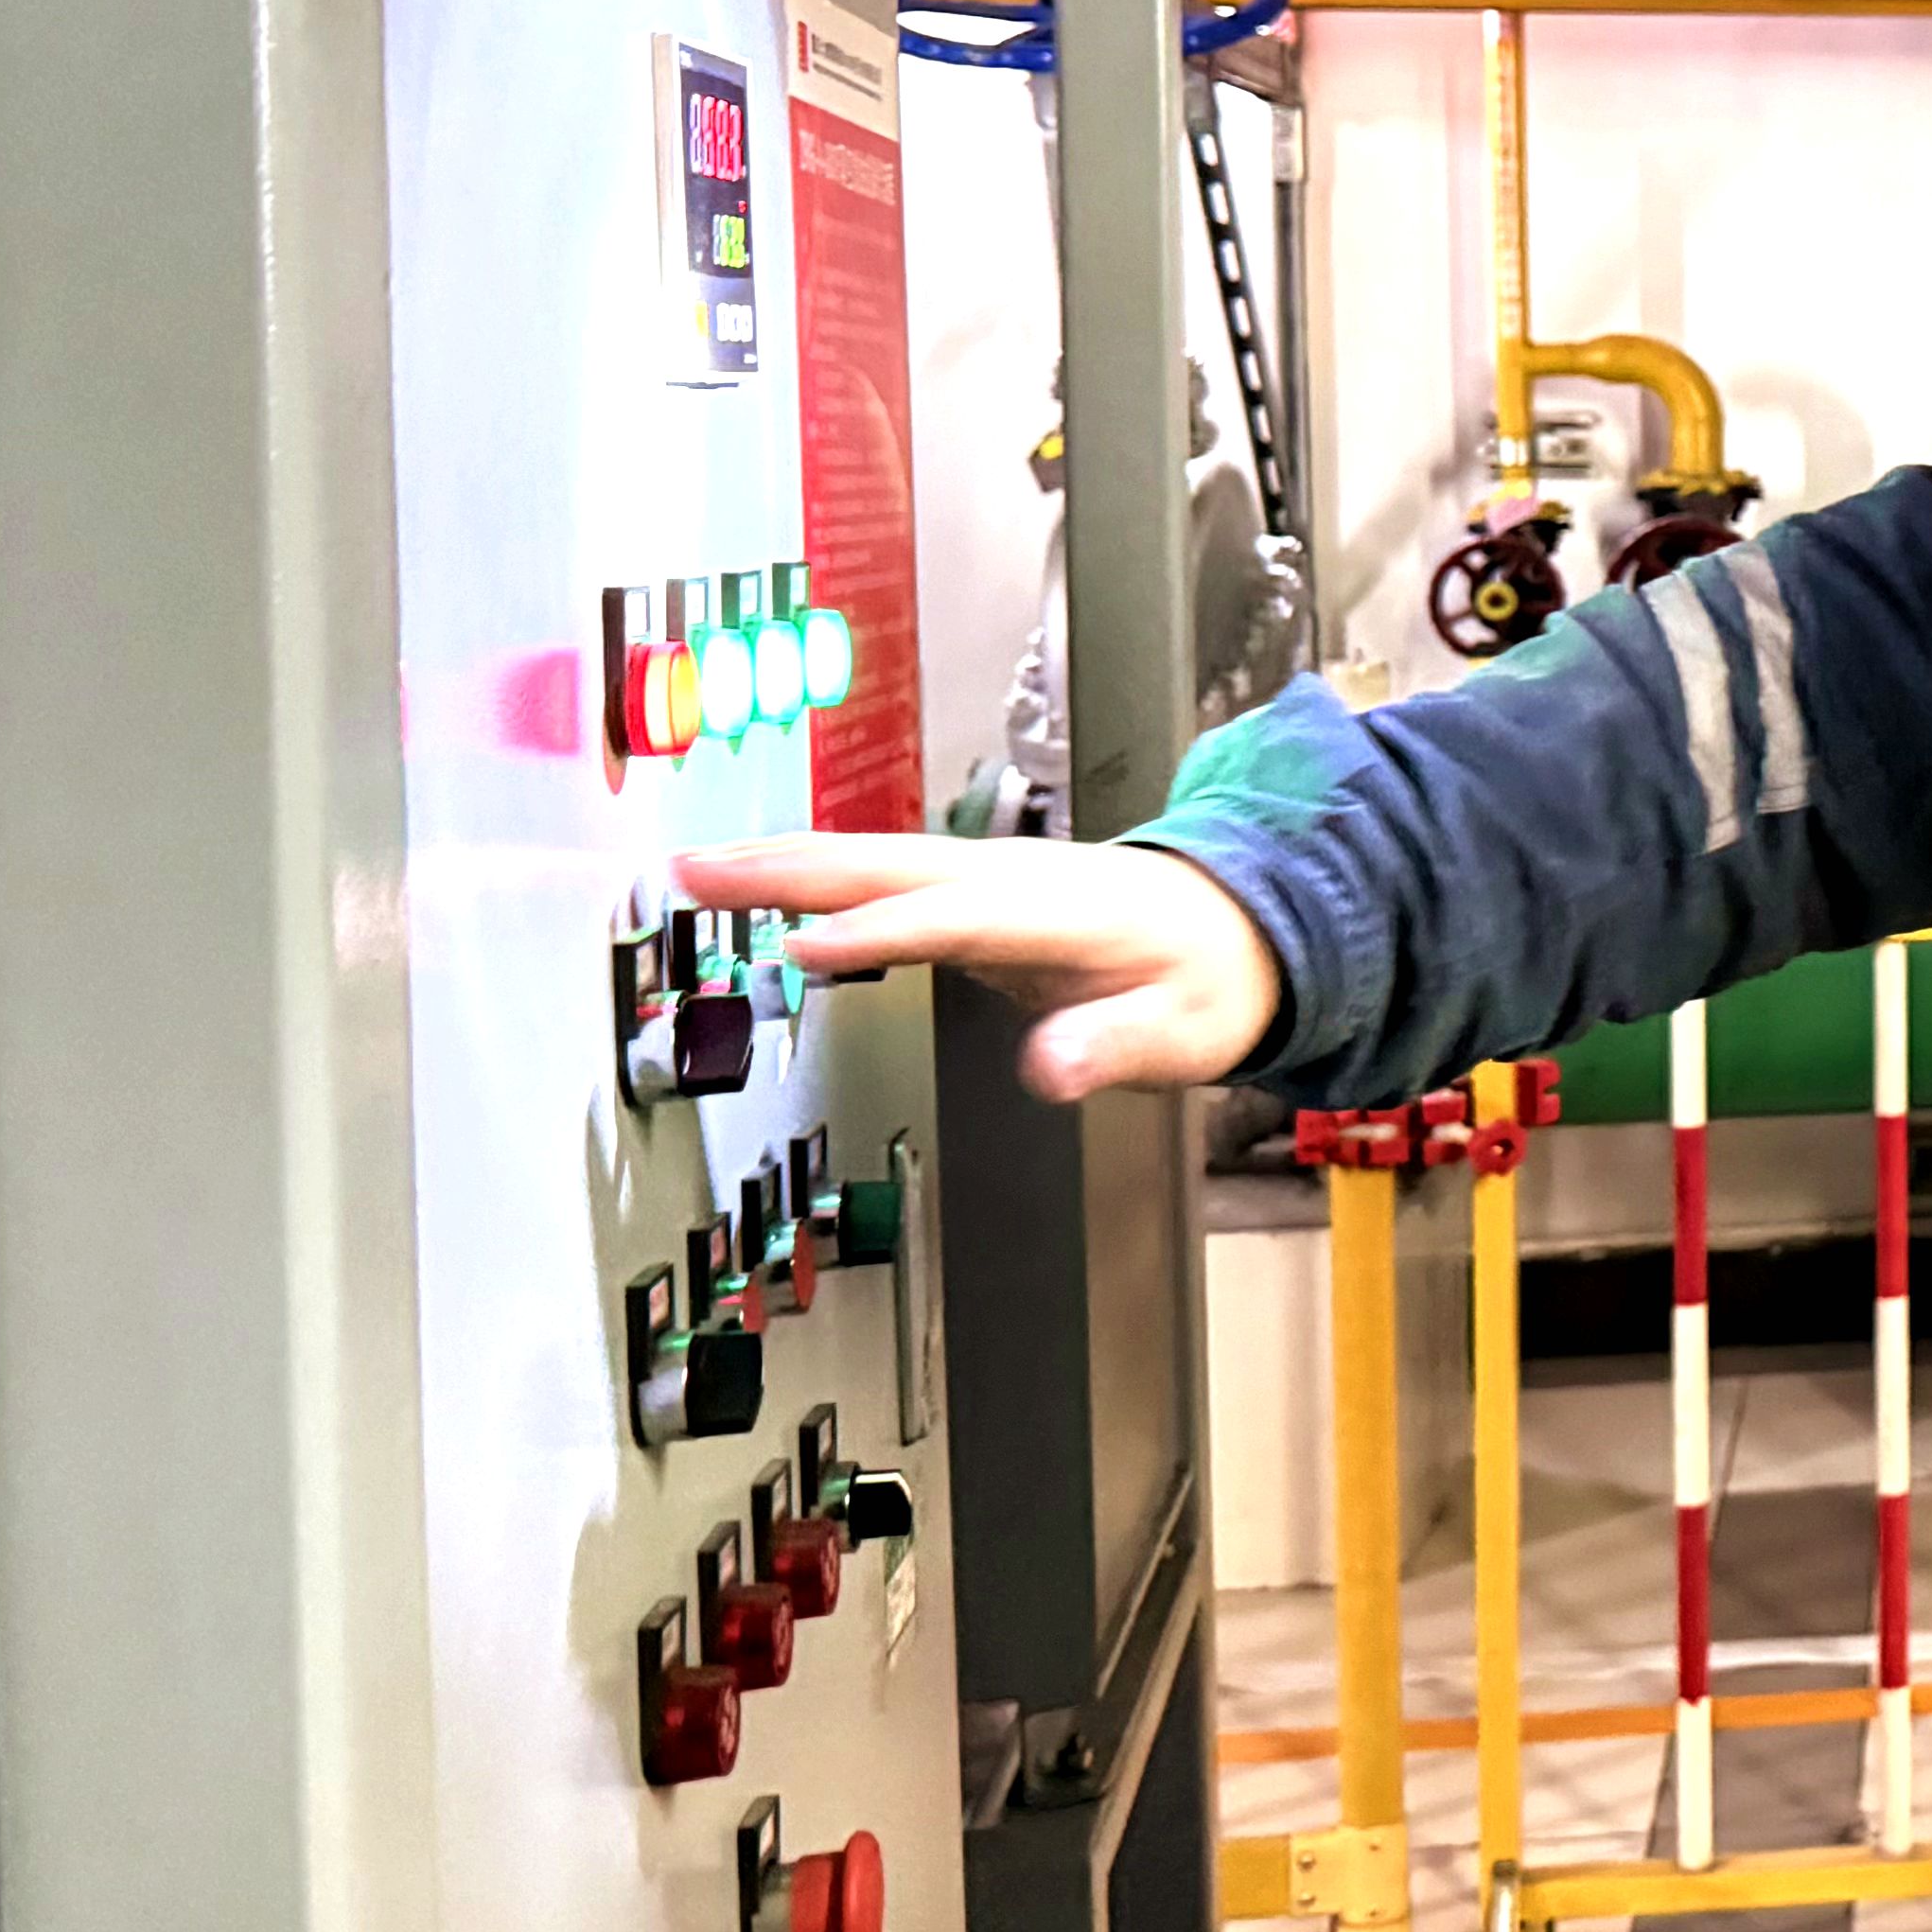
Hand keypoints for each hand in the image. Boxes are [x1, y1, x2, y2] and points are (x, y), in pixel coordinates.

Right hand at [678, 832, 1279, 1100]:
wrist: (1239, 925)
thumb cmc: (1209, 978)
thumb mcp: (1186, 1031)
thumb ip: (1115, 1046)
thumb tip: (1051, 1071)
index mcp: (1063, 910)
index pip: (957, 919)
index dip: (882, 934)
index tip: (806, 949)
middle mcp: (1014, 878)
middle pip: (891, 868)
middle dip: (794, 871)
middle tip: (700, 874)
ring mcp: (988, 874)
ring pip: (873, 860)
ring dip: (785, 862)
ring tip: (692, 868)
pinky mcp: (970, 886)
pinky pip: (877, 874)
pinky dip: (810, 873)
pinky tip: (753, 881)